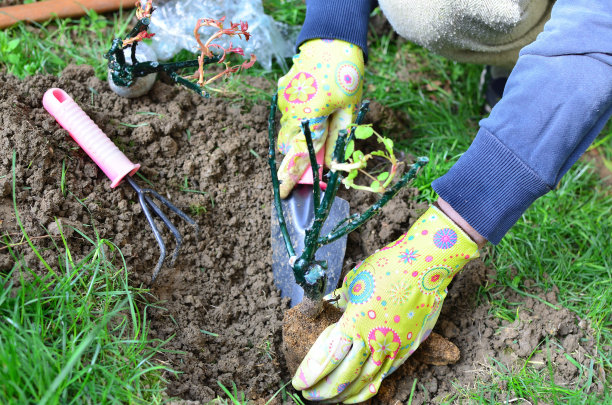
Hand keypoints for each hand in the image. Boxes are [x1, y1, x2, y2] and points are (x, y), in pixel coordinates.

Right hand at [276, 39, 364, 197]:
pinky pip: (287, 114)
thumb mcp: (349, 110)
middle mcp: (291, 111)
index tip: (282, 195)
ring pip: (287, 130)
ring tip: (322, 117)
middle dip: (299, 154)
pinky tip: (314, 103)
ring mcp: (283, 100)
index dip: (290, 178)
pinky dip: (298, 118)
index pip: (297, 155)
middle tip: (319, 153)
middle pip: (289, 146)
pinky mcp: (281, 92)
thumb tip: (327, 166)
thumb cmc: (346, 75)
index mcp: (309, 117)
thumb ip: (337, 140)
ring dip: (300, 135)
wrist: (332, 39)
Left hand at [292, 206, 478, 402]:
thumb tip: (331, 304)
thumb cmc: (386, 268)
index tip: (298, 383)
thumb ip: (341, 300)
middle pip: (343, 377)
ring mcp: (392, 347)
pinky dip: (369, 388)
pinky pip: (385, 375)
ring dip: (344, 395)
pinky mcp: (407, 348)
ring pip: (365, 382)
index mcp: (354, 324)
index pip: (326, 359)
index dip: (310, 374)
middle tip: (308, 396)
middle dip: (323, 391)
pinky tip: (359, 394)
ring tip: (330, 402)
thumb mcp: (354, 282)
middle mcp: (372, 341)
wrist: (425, 266)